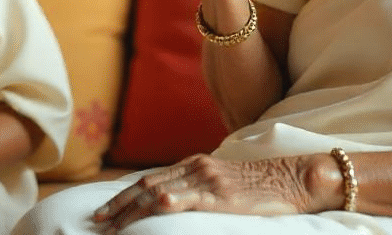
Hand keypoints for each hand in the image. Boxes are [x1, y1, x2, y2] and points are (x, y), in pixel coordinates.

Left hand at [91, 154, 312, 232]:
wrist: (294, 178)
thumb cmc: (262, 186)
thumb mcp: (224, 183)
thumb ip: (199, 188)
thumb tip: (174, 205)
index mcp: (195, 164)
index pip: (149, 178)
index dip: (124, 195)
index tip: (105, 210)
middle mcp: (196, 168)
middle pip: (146, 184)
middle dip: (118, 204)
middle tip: (97, 221)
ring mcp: (208, 179)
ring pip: (159, 191)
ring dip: (132, 210)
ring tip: (114, 227)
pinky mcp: (222, 194)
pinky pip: (189, 197)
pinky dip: (168, 202)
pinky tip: (155, 208)